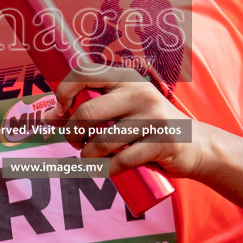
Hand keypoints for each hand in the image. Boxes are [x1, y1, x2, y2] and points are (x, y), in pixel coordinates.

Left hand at [50, 65, 211, 178]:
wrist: (198, 145)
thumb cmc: (150, 127)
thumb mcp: (123, 111)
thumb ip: (87, 111)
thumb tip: (45, 118)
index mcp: (126, 79)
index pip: (84, 72)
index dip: (63, 91)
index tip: (61, 112)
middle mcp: (140, 92)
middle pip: (87, 111)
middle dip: (72, 133)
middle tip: (76, 143)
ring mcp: (153, 117)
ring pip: (102, 141)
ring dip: (87, 157)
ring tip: (89, 159)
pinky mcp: (163, 142)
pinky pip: (122, 160)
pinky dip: (107, 170)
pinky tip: (106, 170)